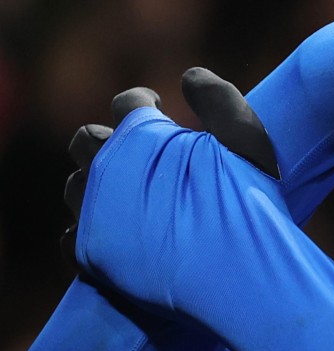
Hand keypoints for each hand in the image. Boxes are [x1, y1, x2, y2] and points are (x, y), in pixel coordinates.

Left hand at [63, 71, 278, 269]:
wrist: (235, 275)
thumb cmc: (246, 204)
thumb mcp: (247, 138)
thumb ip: (218, 98)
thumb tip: (191, 75)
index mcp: (138, 137)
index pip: (127, 102)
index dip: (144, 100)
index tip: (157, 106)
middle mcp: (104, 170)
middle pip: (86, 140)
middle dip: (109, 138)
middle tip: (139, 152)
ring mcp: (92, 215)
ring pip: (74, 186)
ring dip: (96, 183)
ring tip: (128, 194)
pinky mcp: (89, 256)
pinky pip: (69, 234)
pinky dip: (88, 226)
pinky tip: (116, 231)